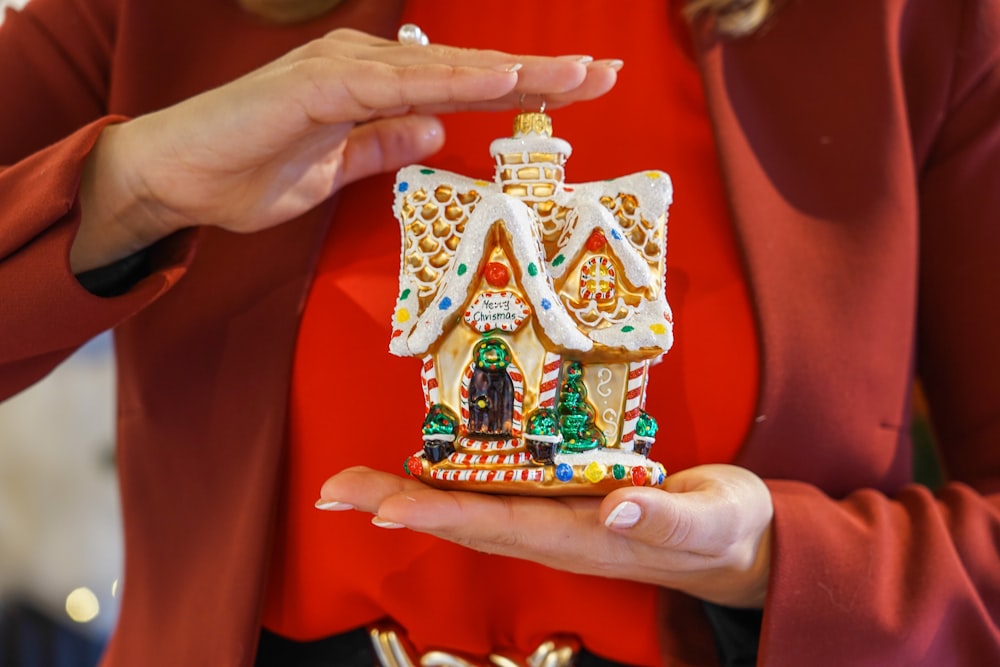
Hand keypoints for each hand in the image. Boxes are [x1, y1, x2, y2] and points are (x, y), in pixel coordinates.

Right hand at [72, 28, 619, 271]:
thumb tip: (436, 134)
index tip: (578, 89)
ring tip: (575, 74)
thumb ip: (384, 147)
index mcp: (373, 91)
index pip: (463, 88)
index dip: (522, 87)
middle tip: (604, 73)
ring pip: (444, 70)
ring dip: (512, 72)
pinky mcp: (318, 86)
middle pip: (468, 71)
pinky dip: (451, 83)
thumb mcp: (335, 171)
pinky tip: (499, 80)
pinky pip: (397, 86)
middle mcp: (366, 69)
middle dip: (539, 73)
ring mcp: (343, 71)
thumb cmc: (245, 173)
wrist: (174, 176)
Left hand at [319, 463, 772, 607]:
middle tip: (334, 492)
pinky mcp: (561, 505)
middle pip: (464, 523)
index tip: (386, 510)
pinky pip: (493, 497)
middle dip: (397, 506)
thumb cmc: (725, 530)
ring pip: (470, 511)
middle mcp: (556, 534)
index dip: (441, 517)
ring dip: (408, 497)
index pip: (501, 527)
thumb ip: (665, 517)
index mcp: (584, 539)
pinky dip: (448, 486)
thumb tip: (613, 509)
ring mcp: (555, 523)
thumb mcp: (709, 521)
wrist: (736, 547)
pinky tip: (421, 473)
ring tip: (352, 487)